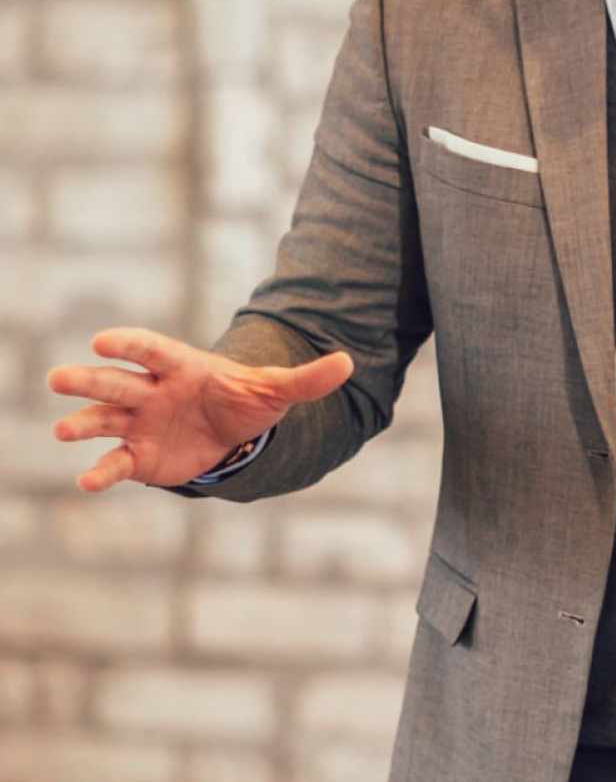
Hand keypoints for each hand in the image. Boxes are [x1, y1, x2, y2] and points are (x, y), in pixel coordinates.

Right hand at [48, 326, 353, 492]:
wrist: (232, 434)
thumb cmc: (247, 401)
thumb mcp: (278, 390)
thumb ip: (308, 378)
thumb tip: (349, 362)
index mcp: (182, 367)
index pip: (152, 350)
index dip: (130, 344)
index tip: (103, 340)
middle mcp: (153, 392)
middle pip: (118, 382)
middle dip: (90, 381)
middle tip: (59, 378)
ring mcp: (141, 424)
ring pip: (105, 421)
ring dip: (82, 423)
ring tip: (62, 430)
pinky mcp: (138, 457)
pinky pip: (115, 462)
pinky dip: (101, 472)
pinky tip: (88, 480)